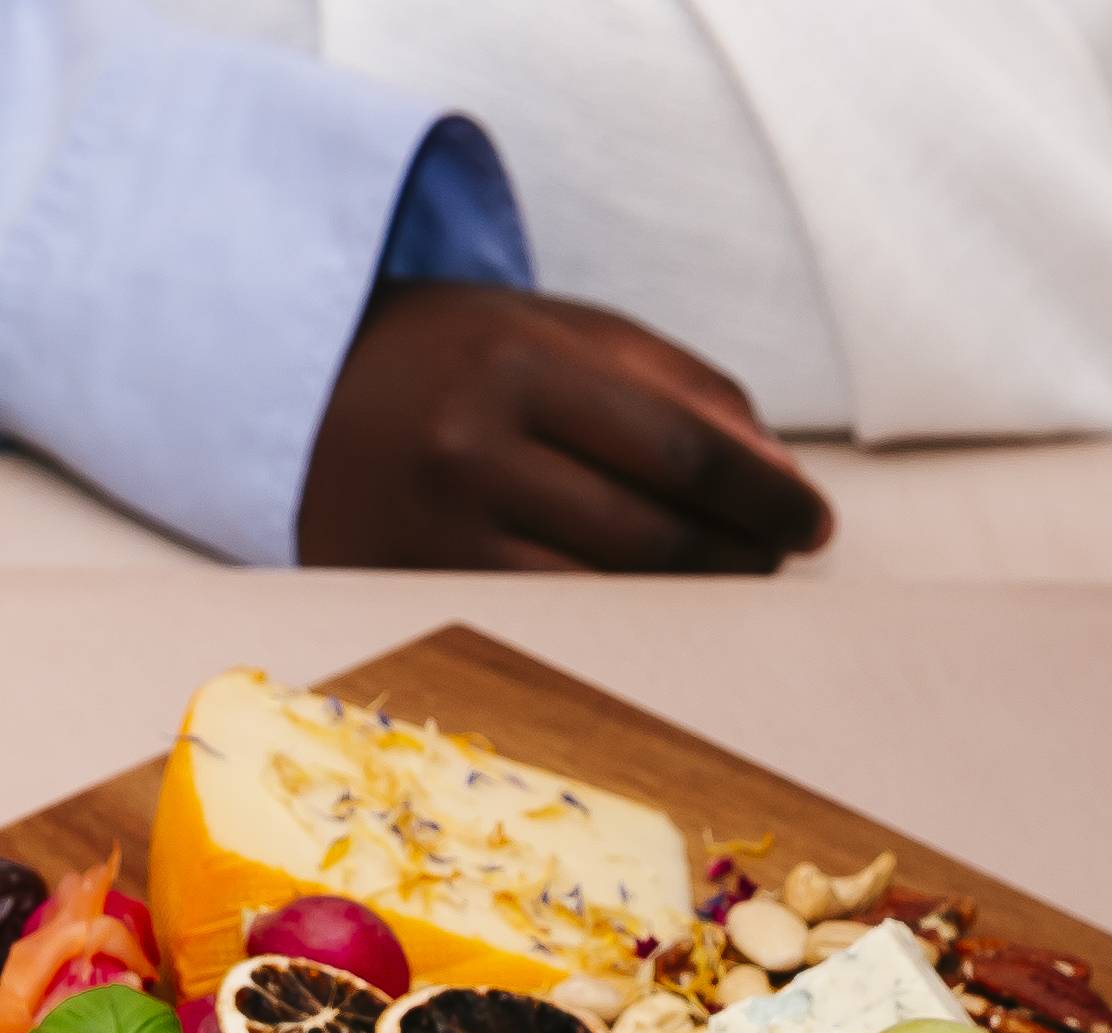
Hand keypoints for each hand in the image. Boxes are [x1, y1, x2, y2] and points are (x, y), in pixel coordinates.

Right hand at [300, 284, 830, 573]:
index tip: (814, 522)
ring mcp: (431, 534)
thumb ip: (677, 384)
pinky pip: (543, 623)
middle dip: (738, 556)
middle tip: (779, 559)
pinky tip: (651, 608)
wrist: (297, 386)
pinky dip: (616, 623)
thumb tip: (778, 476)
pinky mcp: (407, 592)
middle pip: (650, 536)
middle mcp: (468, 451)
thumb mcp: (561, 329)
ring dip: (687, 600)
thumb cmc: (457, 354)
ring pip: (602, 596)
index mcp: (517, 363)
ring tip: (728, 581)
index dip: (764, 496)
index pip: (680, 450)